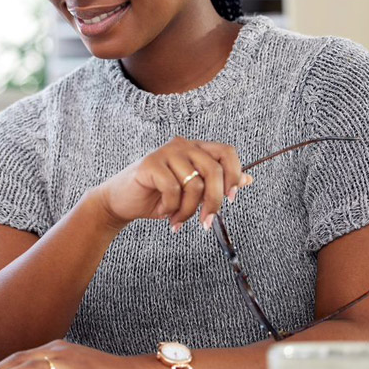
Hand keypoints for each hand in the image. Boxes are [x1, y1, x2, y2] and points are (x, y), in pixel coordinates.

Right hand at [90, 136, 252, 231]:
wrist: (121, 202)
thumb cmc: (157, 196)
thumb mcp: (192, 192)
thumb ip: (216, 184)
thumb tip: (247, 180)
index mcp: (195, 149)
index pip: (226, 152)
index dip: (233, 174)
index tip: (231, 198)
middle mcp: (182, 145)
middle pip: (214, 170)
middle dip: (213, 201)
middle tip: (206, 222)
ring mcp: (165, 153)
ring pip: (194, 184)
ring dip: (189, 210)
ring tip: (178, 219)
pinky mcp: (150, 164)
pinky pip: (173, 189)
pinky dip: (171, 207)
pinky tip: (164, 212)